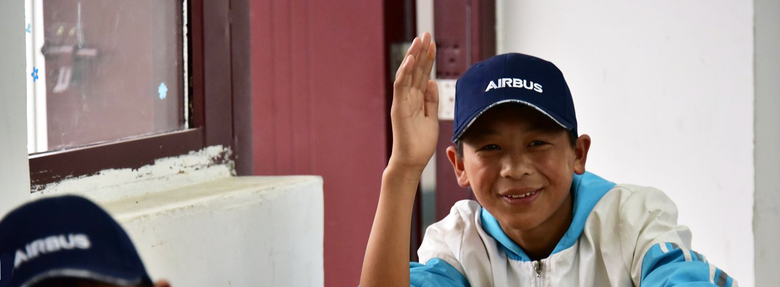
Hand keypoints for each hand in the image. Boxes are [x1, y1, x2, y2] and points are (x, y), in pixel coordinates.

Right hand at [388, 32, 437, 172]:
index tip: (433, 43)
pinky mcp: (398, 108)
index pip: (422, 74)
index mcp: (416, 99)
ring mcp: (402, 101)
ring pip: (407, 74)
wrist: (412, 161)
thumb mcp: (431, 118)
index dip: (427, 59)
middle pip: (415, 70)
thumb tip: (433, 82)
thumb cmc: (420, 143)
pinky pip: (400, 86)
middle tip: (426, 33)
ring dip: (413, 56)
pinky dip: (405, 72)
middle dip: (421, 52)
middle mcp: (408, 97)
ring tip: (419, 41)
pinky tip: (411, 60)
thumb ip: (431, 100)